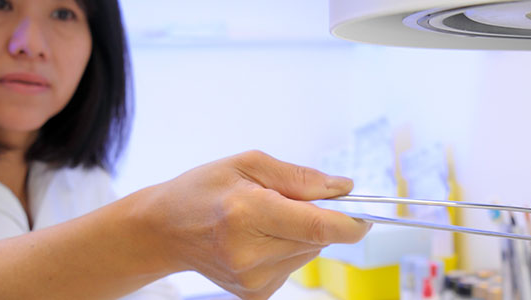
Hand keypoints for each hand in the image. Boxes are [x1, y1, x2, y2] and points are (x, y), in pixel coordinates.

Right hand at [128, 150, 370, 298]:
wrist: (164, 230)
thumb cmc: (203, 190)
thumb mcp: (247, 164)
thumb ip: (299, 177)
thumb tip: (342, 188)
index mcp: (247, 212)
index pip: (317, 226)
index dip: (350, 222)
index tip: (365, 215)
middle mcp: (250, 252)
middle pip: (317, 238)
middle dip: (318, 217)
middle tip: (290, 200)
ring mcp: (253, 278)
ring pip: (309, 252)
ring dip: (300, 233)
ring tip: (264, 219)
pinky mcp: (256, 293)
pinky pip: (294, 266)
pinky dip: (286, 249)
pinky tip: (257, 239)